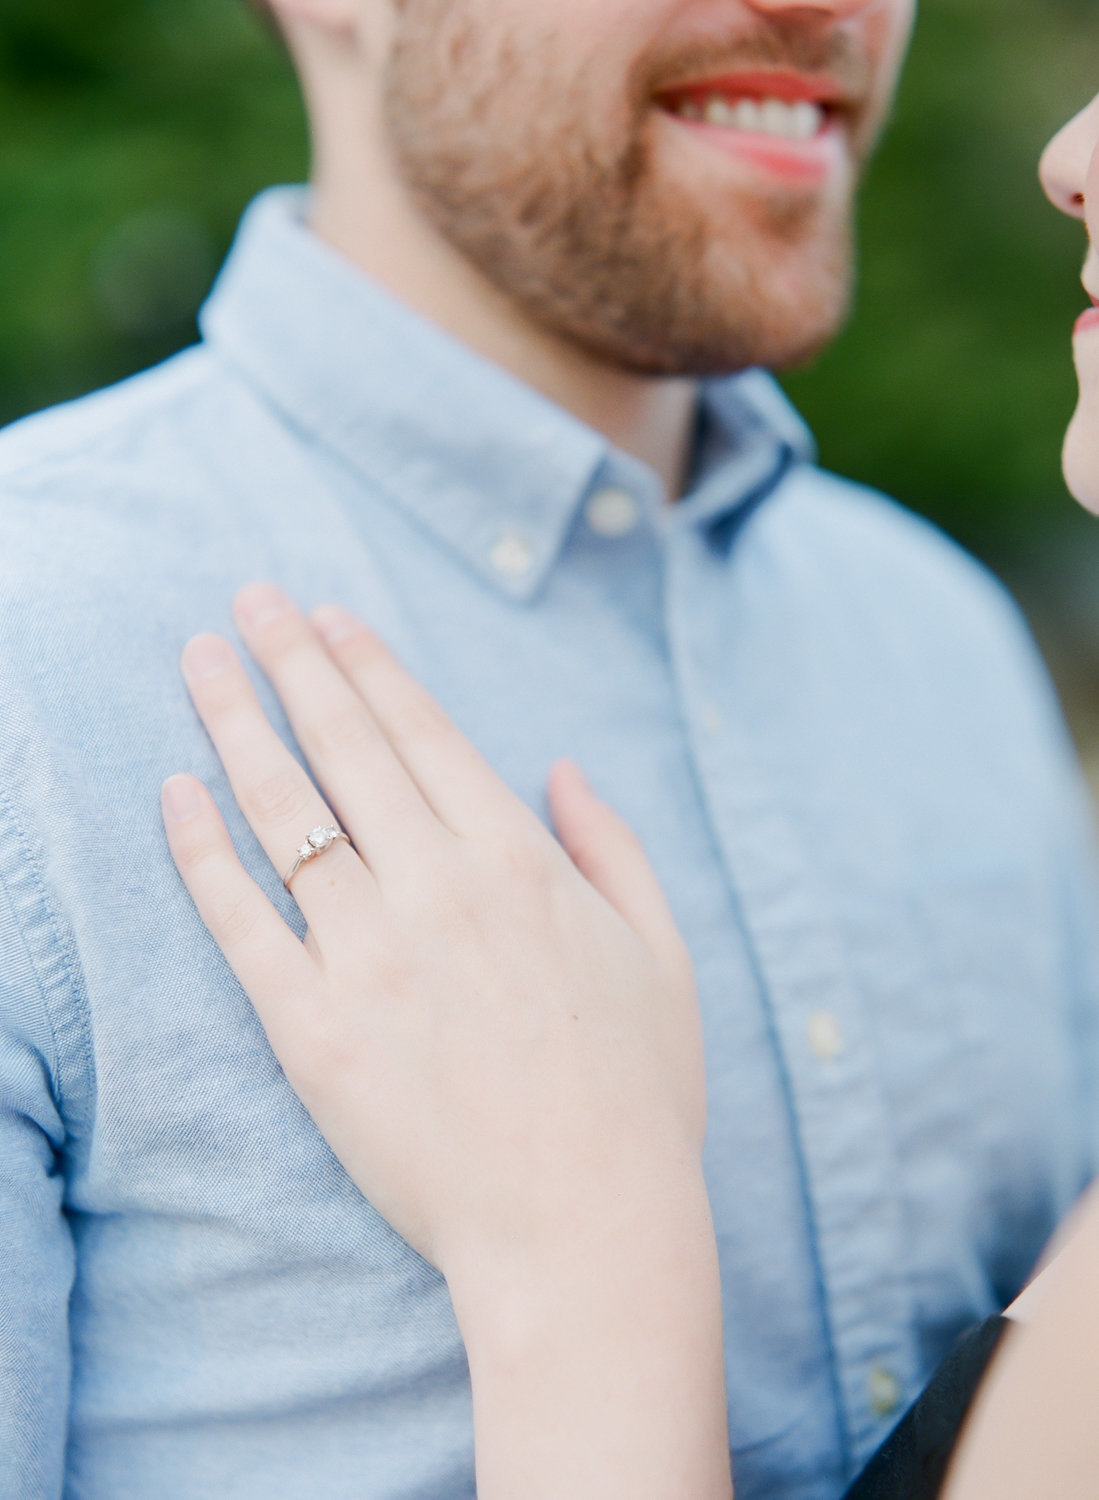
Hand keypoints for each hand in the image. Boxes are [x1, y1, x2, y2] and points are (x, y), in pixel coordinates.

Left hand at [162, 582, 704, 1277]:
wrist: (583, 1229)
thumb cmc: (637, 1093)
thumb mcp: (662, 952)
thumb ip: (611, 847)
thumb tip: (563, 768)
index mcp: (520, 862)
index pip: (423, 731)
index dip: (369, 664)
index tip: (328, 613)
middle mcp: (437, 888)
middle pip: (344, 746)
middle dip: (291, 659)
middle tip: (247, 602)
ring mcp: (367, 956)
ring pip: (282, 812)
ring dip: (235, 724)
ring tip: (196, 662)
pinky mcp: (310, 1030)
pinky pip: (241, 921)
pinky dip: (200, 853)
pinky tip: (173, 793)